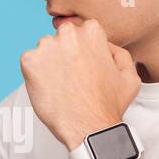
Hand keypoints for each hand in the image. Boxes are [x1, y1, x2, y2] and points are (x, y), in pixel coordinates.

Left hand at [19, 19, 139, 147]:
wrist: (89, 127)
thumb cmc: (108, 105)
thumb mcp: (129, 75)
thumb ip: (119, 53)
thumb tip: (106, 46)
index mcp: (92, 31)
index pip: (81, 34)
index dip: (82, 53)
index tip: (83, 68)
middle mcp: (68, 33)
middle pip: (61, 39)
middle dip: (64, 55)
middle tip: (72, 79)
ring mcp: (46, 46)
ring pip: (44, 50)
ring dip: (49, 64)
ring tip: (61, 86)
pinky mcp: (29, 61)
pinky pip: (29, 63)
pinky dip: (35, 75)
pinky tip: (49, 89)